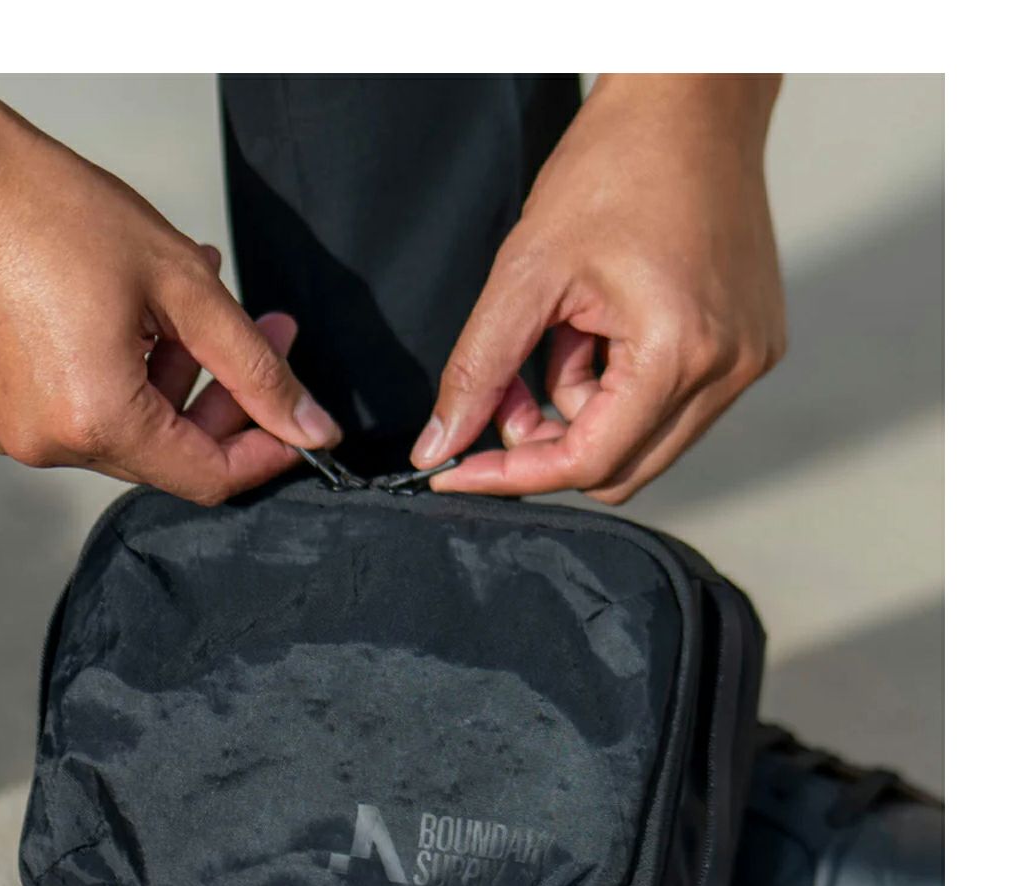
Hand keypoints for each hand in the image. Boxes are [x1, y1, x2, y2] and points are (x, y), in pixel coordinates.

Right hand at [0, 75, 340, 503]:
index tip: (299, 423)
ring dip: (179, 377)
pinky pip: (85, 412)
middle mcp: (49, 443)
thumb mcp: (185, 287)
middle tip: (268, 333)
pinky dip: (127, 376)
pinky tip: (140, 318)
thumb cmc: (52, 211)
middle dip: (227, 398)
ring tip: (193, 306)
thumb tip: (312, 429)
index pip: (209, 477)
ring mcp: (15, 431)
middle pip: (172, 453)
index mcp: (97, 419)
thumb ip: (256, 369)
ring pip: (133, 430)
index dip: (264, 453)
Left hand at [411, 74, 785, 502]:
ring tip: (568, 331)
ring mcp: (748, 362)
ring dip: (584, 410)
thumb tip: (441, 444)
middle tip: (508, 389)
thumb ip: (479, 369)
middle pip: (619, 469)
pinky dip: (621, 388)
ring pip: (642, 442)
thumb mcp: (525, 270)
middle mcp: (728, 370)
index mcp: (680, 352)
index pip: (588, 461)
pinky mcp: (751, 348)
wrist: (691, 103)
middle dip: (548, 441)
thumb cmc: (617, 164)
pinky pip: (671, 408)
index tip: (455, 471)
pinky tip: (603, 328)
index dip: (512, 476)